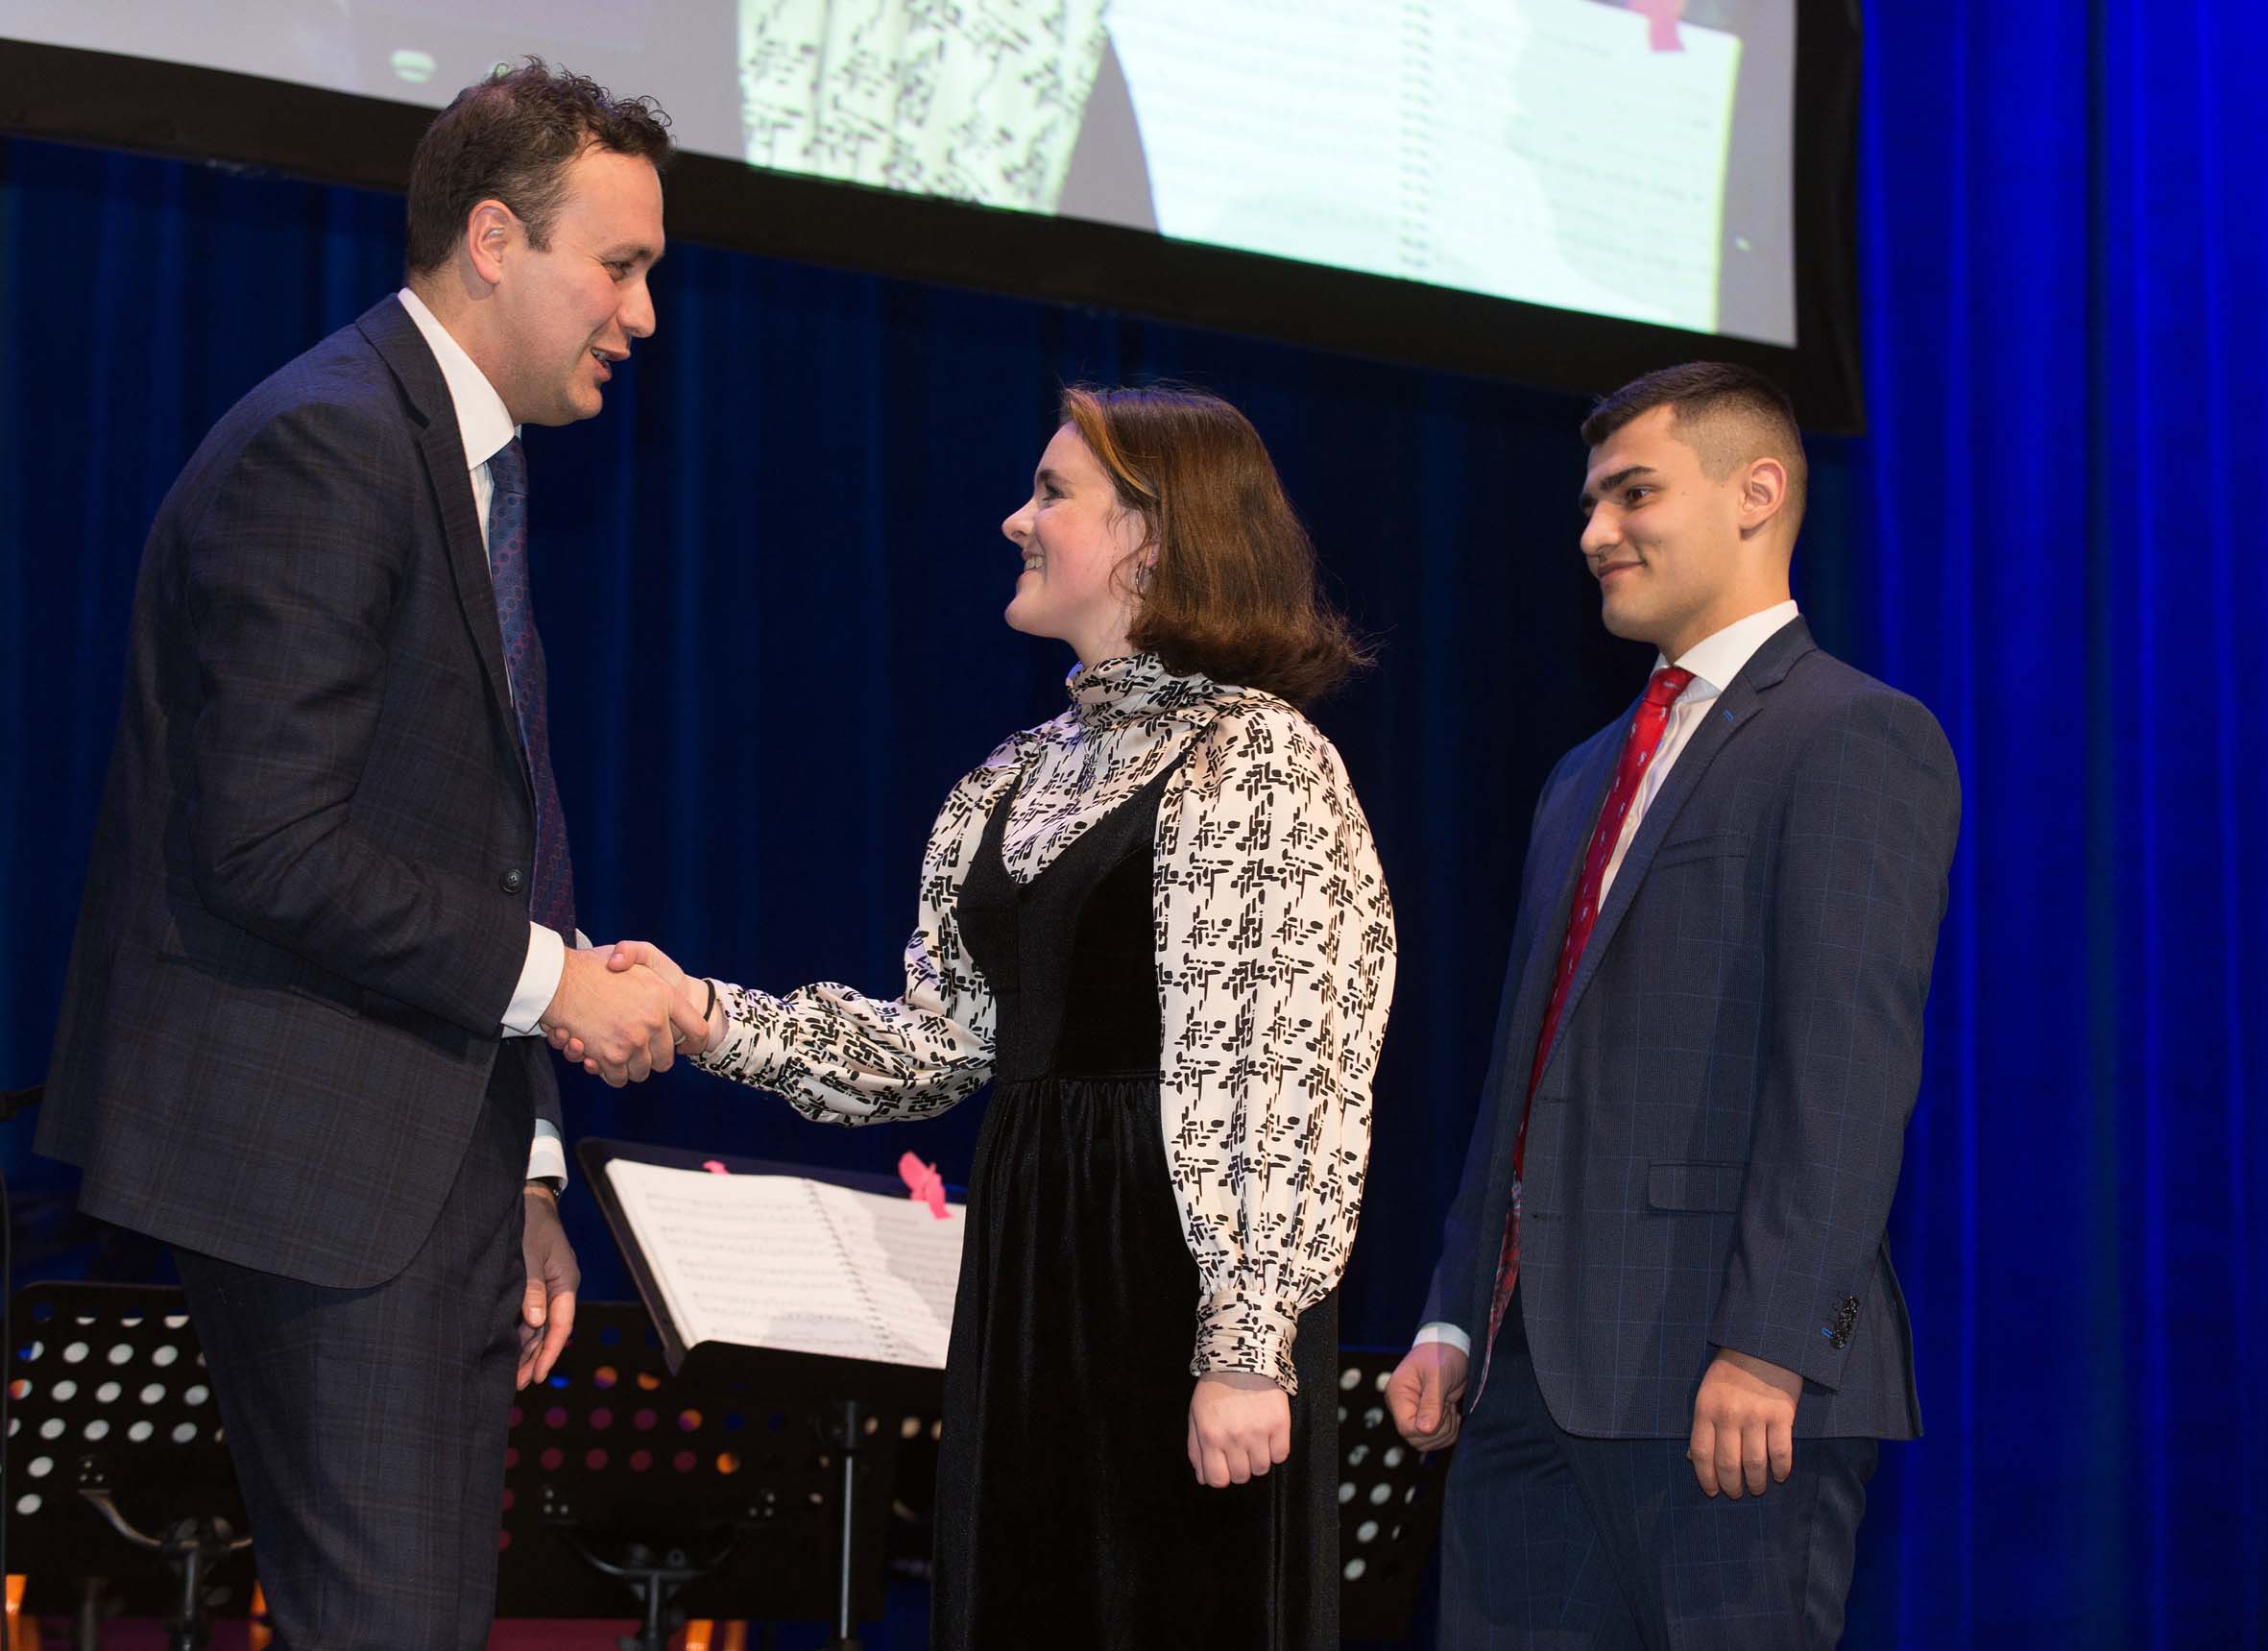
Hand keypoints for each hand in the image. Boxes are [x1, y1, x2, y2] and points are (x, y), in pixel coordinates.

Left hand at [517, 1184, 578, 1389]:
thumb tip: (535, 1322)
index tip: (538, 1376)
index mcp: (565, 1281)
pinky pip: (531, 1315)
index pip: (561, 1324)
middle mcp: (559, 1288)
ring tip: (515, 1377)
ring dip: (528, 1350)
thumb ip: (532, 1287)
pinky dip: (522, 1334)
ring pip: (540, 1326)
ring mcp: (547, 1287)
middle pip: (551, 1331)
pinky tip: (511, 1349)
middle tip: (520, 1385)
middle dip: (536, 1358)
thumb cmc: (530, 1223)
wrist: (529, 1199)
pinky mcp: (535, 1285)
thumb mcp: (529, 1253)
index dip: (549, 1353)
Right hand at [540, 947, 700, 1085]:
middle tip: (638, 1050)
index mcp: (665, 997)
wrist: (560, 978)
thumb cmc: (596, 965)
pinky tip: (597, 1058)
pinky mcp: (612, 1057)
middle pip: (665, 1060)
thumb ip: (665, 983)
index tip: (688, 1046)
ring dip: (629, 1068)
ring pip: (641, 1071)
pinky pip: (617, 1078)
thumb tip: (670, 1008)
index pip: (697, 1030)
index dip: (695, 1042)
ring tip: (615, 1053)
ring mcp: (634, 1042)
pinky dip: (608, 1073)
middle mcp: (655, 1022)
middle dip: (653, 1059)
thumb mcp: (638, 958)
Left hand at [1187, 1371, 1290, 1487]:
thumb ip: (1196, 1449)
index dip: (1221, 1476)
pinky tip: (1268, 1434)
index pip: (1217, 1480)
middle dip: (1239, 1466)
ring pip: (1261, 1469)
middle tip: (1239, 1448)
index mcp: (1210, 1436)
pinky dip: (1276, 1449)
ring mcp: (1259, 1432)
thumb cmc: (1216, 1387)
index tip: (1224, 1466)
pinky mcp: (1279, 1424)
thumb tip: (1203, 1477)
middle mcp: (1234, 1438)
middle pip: (1241, 1476)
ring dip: (1258, 1458)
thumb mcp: (1196, 1415)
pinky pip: (1281, 1455)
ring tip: (1254, 1439)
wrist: (1243, 1357)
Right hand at [1386, 1339, 1468, 1449]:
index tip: (1443, 1409)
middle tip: (1448, 1406)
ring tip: (1450, 1406)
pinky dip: (1448, 1431)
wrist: (1452, 1346)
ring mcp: (1413, 1412)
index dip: (1428, 1428)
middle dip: (1439, 1429)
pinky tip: (1451, 1411)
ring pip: (1426, 1442)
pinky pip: (1436, 1439)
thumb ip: (1432, 1404)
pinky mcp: (1426, 1417)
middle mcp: (1402, 1406)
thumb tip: (1424, 1430)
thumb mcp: (1439, 1377)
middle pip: (1416, 1439)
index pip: (1407, 1428)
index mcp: (1398, 1394)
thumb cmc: (1443, 1355)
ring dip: (1445, 1430)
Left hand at [1688, 1347, 1800, 1497]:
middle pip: (1728, 1464)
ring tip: (1757, 1487)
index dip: (1706, 1478)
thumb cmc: (1731, 1371)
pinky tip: (1779, 1475)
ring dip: (1756, 1482)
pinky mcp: (1781, 1415)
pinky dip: (1781, 1469)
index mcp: (1706, 1409)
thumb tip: (1691, 1458)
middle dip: (1732, 1486)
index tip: (1712, 1491)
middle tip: (1737, 1493)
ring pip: (1755, 1463)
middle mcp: (1729, 1415)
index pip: (1701, 1453)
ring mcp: (1756, 1416)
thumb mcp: (1707, 1393)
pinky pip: (1781, 1452)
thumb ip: (1701, 1425)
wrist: (1763, 1345)